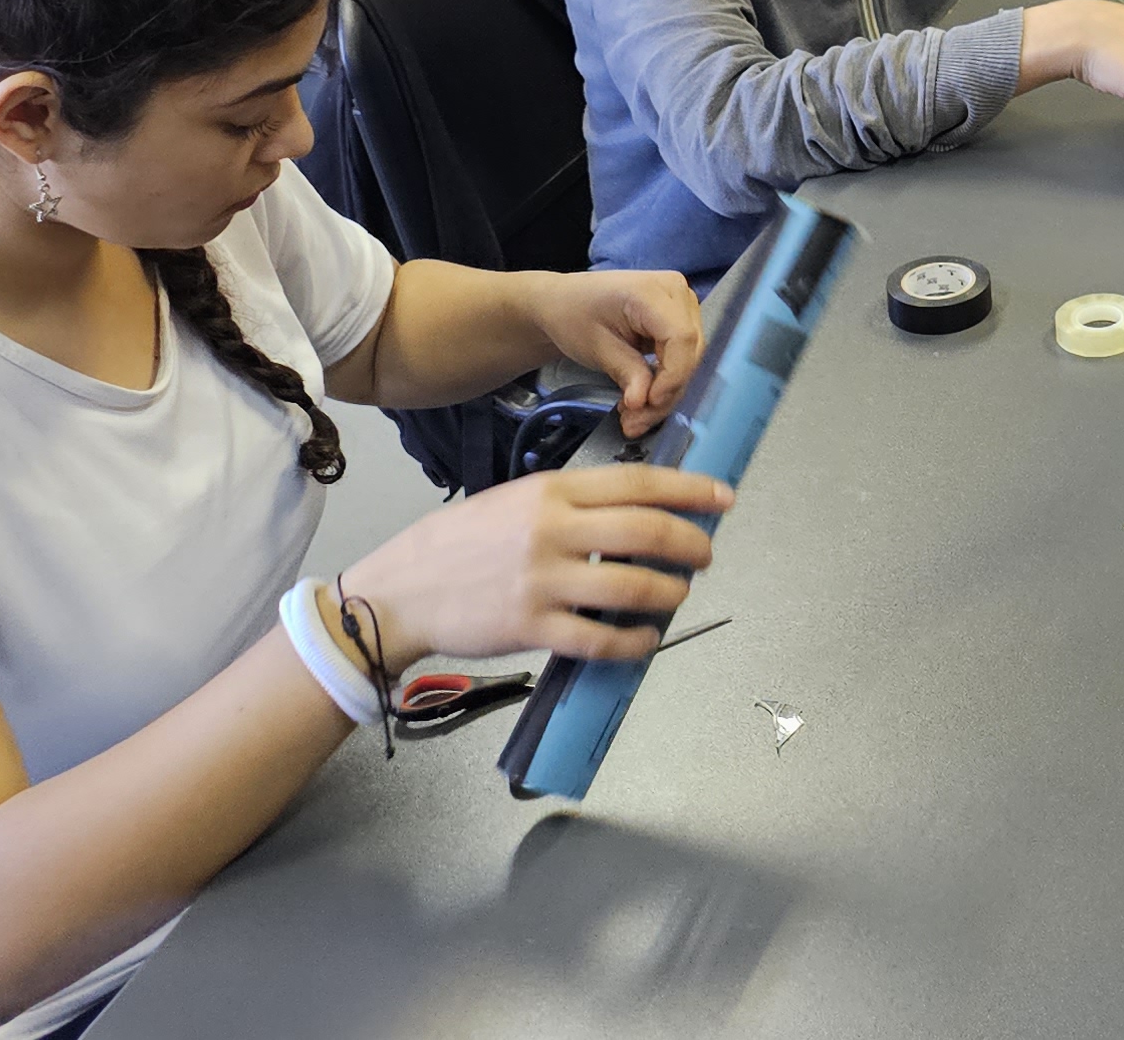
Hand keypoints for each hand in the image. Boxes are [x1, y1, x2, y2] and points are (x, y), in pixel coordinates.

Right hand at [337, 464, 732, 671]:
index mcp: (551, 491)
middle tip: (705, 554)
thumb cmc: (457, 544)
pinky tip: (644, 640)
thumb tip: (633, 511)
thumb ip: (568, 503)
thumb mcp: (513, 501)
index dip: (691, 490)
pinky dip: (634, 641)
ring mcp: (543, 579)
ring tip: (677, 595)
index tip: (722, 497)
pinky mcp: (532, 626)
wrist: (401, 590)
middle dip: (691, 544)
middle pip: (648, 531)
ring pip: (633, 586)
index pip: (639, 482)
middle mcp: (552, 530)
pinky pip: (600, 637)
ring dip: (670, 593)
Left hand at [524, 269, 703, 435]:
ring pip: (690, 361)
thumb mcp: (595, 346)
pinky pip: (683, 359)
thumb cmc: (573, 314)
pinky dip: (664, 384)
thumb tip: (644, 401)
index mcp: (651, 290)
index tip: (650, 402)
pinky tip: (641, 399)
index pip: (681, 337)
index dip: (673, 375)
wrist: (563, 302)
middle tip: (636, 420)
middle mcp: (675, 292)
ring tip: (633, 416)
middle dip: (666, 393)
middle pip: (690, 352)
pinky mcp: (680, 321)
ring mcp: (681, 305)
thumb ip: (625, 372)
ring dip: (665, 394)